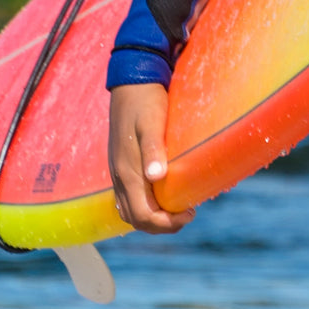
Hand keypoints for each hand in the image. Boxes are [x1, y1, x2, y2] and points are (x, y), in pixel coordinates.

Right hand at [107, 83, 193, 233]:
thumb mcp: (152, 123)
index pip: (143, 215)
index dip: (166, 223)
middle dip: (161, 225)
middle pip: (135, 219)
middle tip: (188, 213)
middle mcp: (120, 177)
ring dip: (152, 217)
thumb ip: (153, 150)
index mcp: (128, 171)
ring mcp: (118, 172)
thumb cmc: (145, 101)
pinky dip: (144, 206)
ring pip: (129, 210)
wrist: (130, 83)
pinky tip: (161, 195)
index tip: (191, 212)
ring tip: (177, 208)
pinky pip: (128, 198)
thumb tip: (157, 177)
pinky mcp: (120, 165)